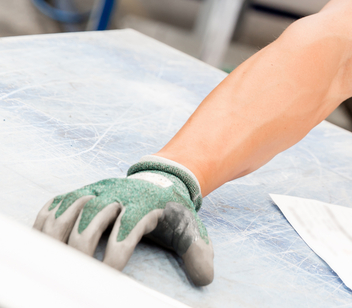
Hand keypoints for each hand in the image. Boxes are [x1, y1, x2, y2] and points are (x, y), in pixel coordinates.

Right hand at [33, 156, 213, 284]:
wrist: (165, 179)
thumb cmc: (174, 213)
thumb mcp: (190, 229)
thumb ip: (197, 252)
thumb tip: (204, 278)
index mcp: (146, 203)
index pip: (128, 227)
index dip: (117, 252)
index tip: (109, 275)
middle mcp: (120, 193)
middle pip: (94, 217)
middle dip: (83, 247)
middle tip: (76, 274)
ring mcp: (99, 190)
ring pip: (72, 208)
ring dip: (58, 234)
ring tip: (52, 261)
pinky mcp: (83, 191)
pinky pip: (59, 203)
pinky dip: (46, 220)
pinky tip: (40, 242)